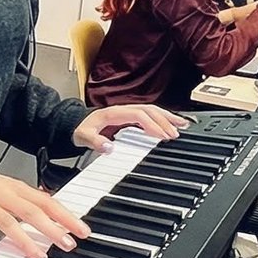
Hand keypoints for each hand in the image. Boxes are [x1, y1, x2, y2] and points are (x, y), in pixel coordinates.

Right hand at [0, 162, 89, 257]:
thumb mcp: (12, 189)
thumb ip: (32, 202)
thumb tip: (58, 217)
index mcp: (17, 188)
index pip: (47, 202)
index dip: (66, 216)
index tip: (82, 231)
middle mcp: (3, 194)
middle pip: (30, 211)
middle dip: (51, 228)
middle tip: (67, 245)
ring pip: (6, 221)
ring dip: (23, 239)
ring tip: (37, 256)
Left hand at [73, 104, 187, 153]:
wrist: (74, 125)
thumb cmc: (80, 130)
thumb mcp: (82, 137)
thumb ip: (94, 142)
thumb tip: (109, 147)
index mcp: (113, 113)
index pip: (138, 115)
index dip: (152, 124)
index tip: (163, 136)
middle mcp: (123, 110)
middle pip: (149, 111)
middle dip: (164, 121)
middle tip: (177, 134)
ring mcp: (127, 113)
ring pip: (152, 111)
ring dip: (167, 117)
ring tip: (183, 125)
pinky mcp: (129, 118)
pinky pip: (149, 115)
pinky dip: (163, 119)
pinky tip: (172, 125)